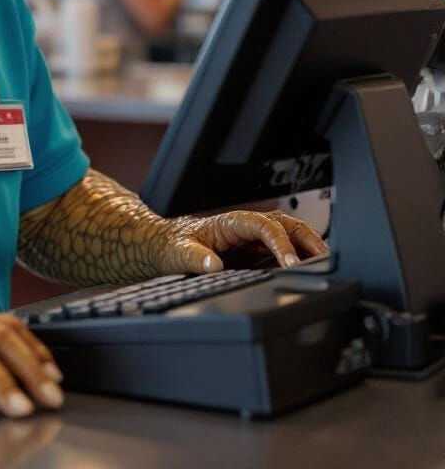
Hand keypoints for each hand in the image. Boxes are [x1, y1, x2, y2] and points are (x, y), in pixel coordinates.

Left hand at [152, 209, 327, 274]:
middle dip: (307, 239)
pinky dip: (301, 258)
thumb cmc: (173, 246)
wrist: (166, 246)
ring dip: (309, 247)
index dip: (280, 242)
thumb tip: (213, 264)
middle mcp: (246, 227)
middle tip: (325, 261)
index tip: (290, 262)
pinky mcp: (256, 253)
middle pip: (285, 225)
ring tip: (328, 265)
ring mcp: (254, 239)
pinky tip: (312, 271)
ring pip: (290, 235)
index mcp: (231, 222)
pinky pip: (284, 251)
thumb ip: (196, 258)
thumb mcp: (179, 253)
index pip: (264, 226)